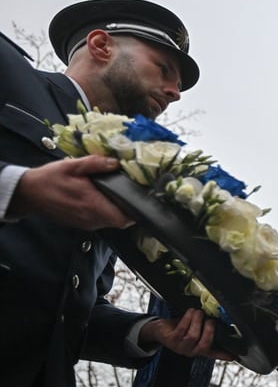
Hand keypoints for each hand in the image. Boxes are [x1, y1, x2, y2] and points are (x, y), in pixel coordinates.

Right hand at [9, 157, 132, 229]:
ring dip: (116, 211)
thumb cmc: (50, 178)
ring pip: (111, 222)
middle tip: (130, 193)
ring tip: (118, 194)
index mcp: (92, 205)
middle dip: (128, 209)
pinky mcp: (81, 224)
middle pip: (120, 221)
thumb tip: (117, 162)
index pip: (123, 219)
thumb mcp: (72, 165)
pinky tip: (103, 199)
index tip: (139, 198)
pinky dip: (106, 212)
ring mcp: (86, 223)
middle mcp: (91, 218)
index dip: (134, 211)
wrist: (27, 193)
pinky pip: (100, 221)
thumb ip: (96, 164)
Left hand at [140, 308, 232, 359]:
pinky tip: (190, 312)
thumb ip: (205, 327)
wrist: (159, 330)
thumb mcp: (194, 328)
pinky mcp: (171, 340)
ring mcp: (181, 347)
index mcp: (199, 349)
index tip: (234, 356)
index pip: (214, 353)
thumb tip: (218, 319)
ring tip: (198, 312)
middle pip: (204, 345)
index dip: (224, 355)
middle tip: (210, 319)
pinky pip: (181, 329)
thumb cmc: (179, 328)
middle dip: (209, 330)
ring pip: (193, 336)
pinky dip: (188, 318)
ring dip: (197, 321)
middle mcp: (191, 351)